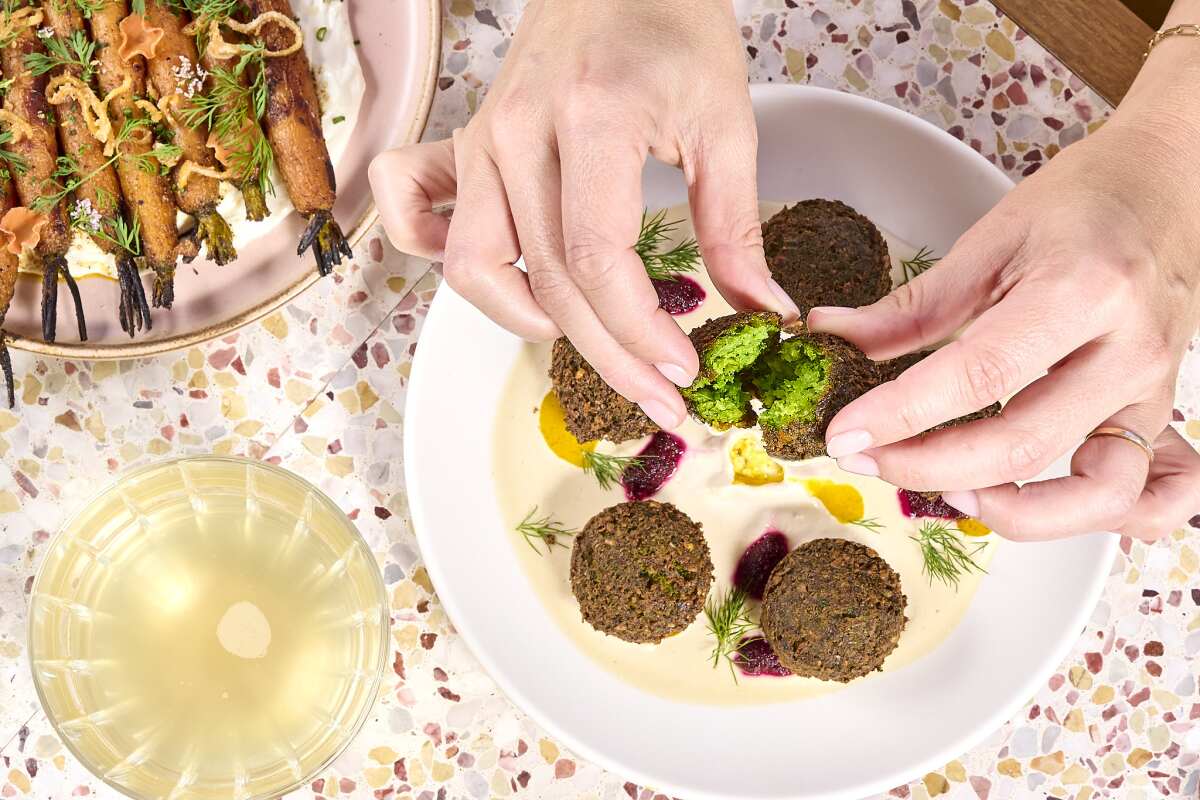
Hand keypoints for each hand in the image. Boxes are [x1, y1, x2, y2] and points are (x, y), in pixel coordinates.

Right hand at [369, 0, 798, 429]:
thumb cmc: (672, 26)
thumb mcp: (725, 119)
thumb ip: (736, 225)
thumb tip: (762, 311)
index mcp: (590, 116)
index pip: (596, 257)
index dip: (640, 329)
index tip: (685, 366)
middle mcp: (518, 132)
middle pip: (548, 282)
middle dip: (610, 357)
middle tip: (661, 397)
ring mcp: (481, 140)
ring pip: (476, 270)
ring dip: (531, 326)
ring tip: (592, 342)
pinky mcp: (465, 146)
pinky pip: (421, 221)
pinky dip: (451, 266)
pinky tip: (508, 286)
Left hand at [808, 116, 1199, 541]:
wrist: (1173, 182)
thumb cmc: (1085, 201)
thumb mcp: (989, 240)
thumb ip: (910, 306)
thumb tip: (833, 337)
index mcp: (1082, 291)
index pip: (979, 374)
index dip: (900, 415)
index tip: (845, 434)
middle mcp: (1128, 349)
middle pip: (1024, 443)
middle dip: (929, 466)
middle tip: (868, 460)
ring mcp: (1153, 390)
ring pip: (1100, 493)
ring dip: (1015, 513)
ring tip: (948, 493)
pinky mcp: (1161, 414)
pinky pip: (1154, 497)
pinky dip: (1099, 519)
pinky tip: (1034, 507)